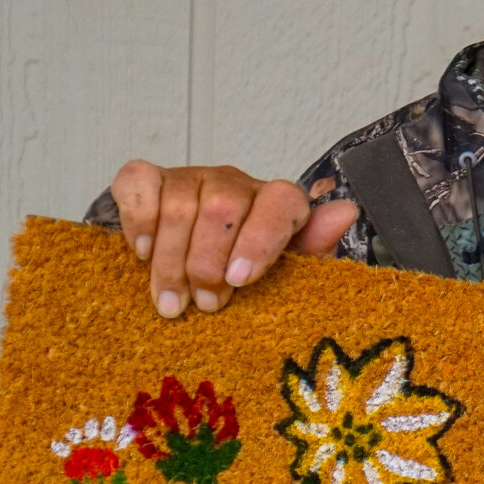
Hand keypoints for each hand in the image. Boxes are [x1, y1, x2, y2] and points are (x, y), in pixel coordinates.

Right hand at [109, 160, 358, 317]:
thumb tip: (345, 212)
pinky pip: (138, 185)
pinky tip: (142, 254)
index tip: (240, 280)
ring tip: (173, 303)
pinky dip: (139, 222)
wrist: (191, 266)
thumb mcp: (286, 273)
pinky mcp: (149, 179)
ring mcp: (190, 178)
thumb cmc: (245, 274)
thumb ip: (314, 248)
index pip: (281, 201)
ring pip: (179, 206)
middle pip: (222, 207)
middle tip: (207, 305)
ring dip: (172, 261)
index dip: (260, 239)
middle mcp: (234, 183)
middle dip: (209, 263)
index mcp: (276, 203)